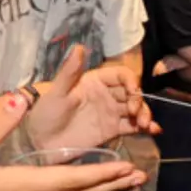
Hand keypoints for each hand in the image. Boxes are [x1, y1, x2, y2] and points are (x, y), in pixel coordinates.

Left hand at [25, 45, 159, 149]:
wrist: (39, 143)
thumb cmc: (45, 114)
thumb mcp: (56, 92)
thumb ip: (70, 72)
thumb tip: (79, 47)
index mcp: (95, 81)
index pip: (121, 75)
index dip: (131, 81)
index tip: (134, 92)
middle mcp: (106, 95)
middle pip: (131, 93)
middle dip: (139, 101)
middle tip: (136, 113)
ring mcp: (110, 113)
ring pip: (134, 109)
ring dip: (144, 114)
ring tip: (146, 125)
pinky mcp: (111, 130)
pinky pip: (131, 126)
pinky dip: (144, 127)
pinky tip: (152, 130)